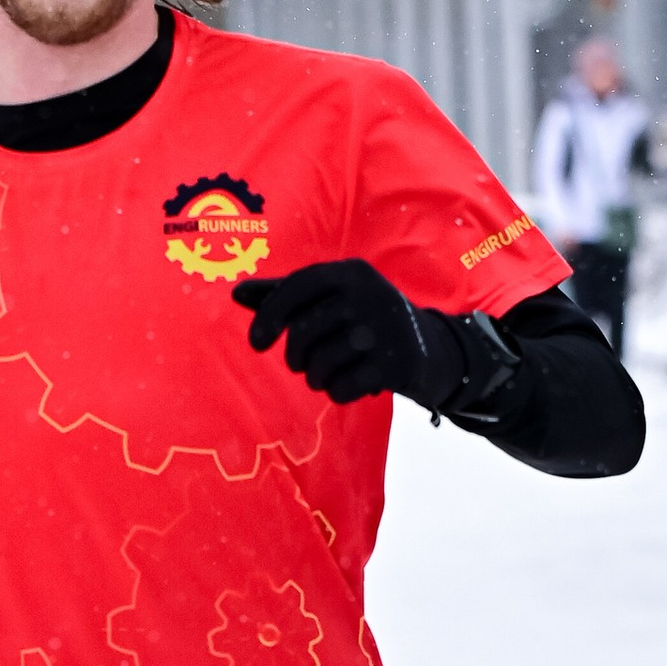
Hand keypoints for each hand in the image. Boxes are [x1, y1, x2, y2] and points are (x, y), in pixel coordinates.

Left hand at [234, 260, 457, 407]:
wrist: (430, 349)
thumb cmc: (366, 320)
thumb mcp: (332, 299)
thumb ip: (286, 295)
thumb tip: (235, 293)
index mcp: (351, 272)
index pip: (296, 287)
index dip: (269, 315)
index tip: (256, 343)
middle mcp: (369, 294)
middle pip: (304, 331)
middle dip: (296, 356)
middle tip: (303, 365)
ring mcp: (384, 329)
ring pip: (321, 364)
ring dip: (317, 378)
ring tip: (328, 374)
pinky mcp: (395, 364)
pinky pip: (342, 388)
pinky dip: (339, 393)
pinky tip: (353, 385)